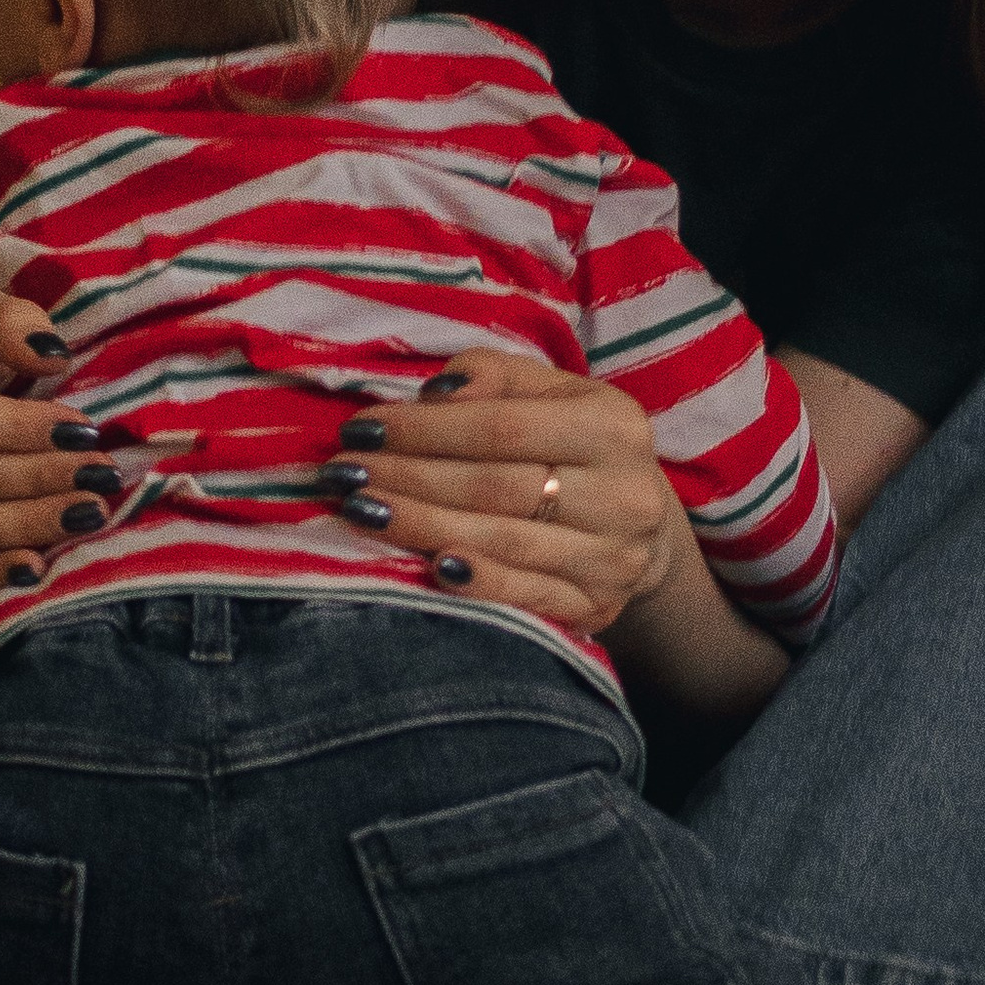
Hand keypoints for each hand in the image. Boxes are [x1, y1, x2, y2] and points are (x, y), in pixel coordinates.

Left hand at [314, 352, 675, 633]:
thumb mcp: (550, 393)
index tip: (362, 429)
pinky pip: (526, 596)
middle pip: (496, 486)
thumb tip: (435, 394)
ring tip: (359, 510)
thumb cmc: (574, 445)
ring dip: (420, 526)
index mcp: (614, 426)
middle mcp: (623, 494)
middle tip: (344, 472)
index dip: (425, 429)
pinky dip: (476, 583)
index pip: (503, 427)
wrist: (641, 529)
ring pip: (502, 541)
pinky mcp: (597, 607)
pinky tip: (427, 568)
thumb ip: (493, 377)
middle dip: (409, 477)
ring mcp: (613, 558)